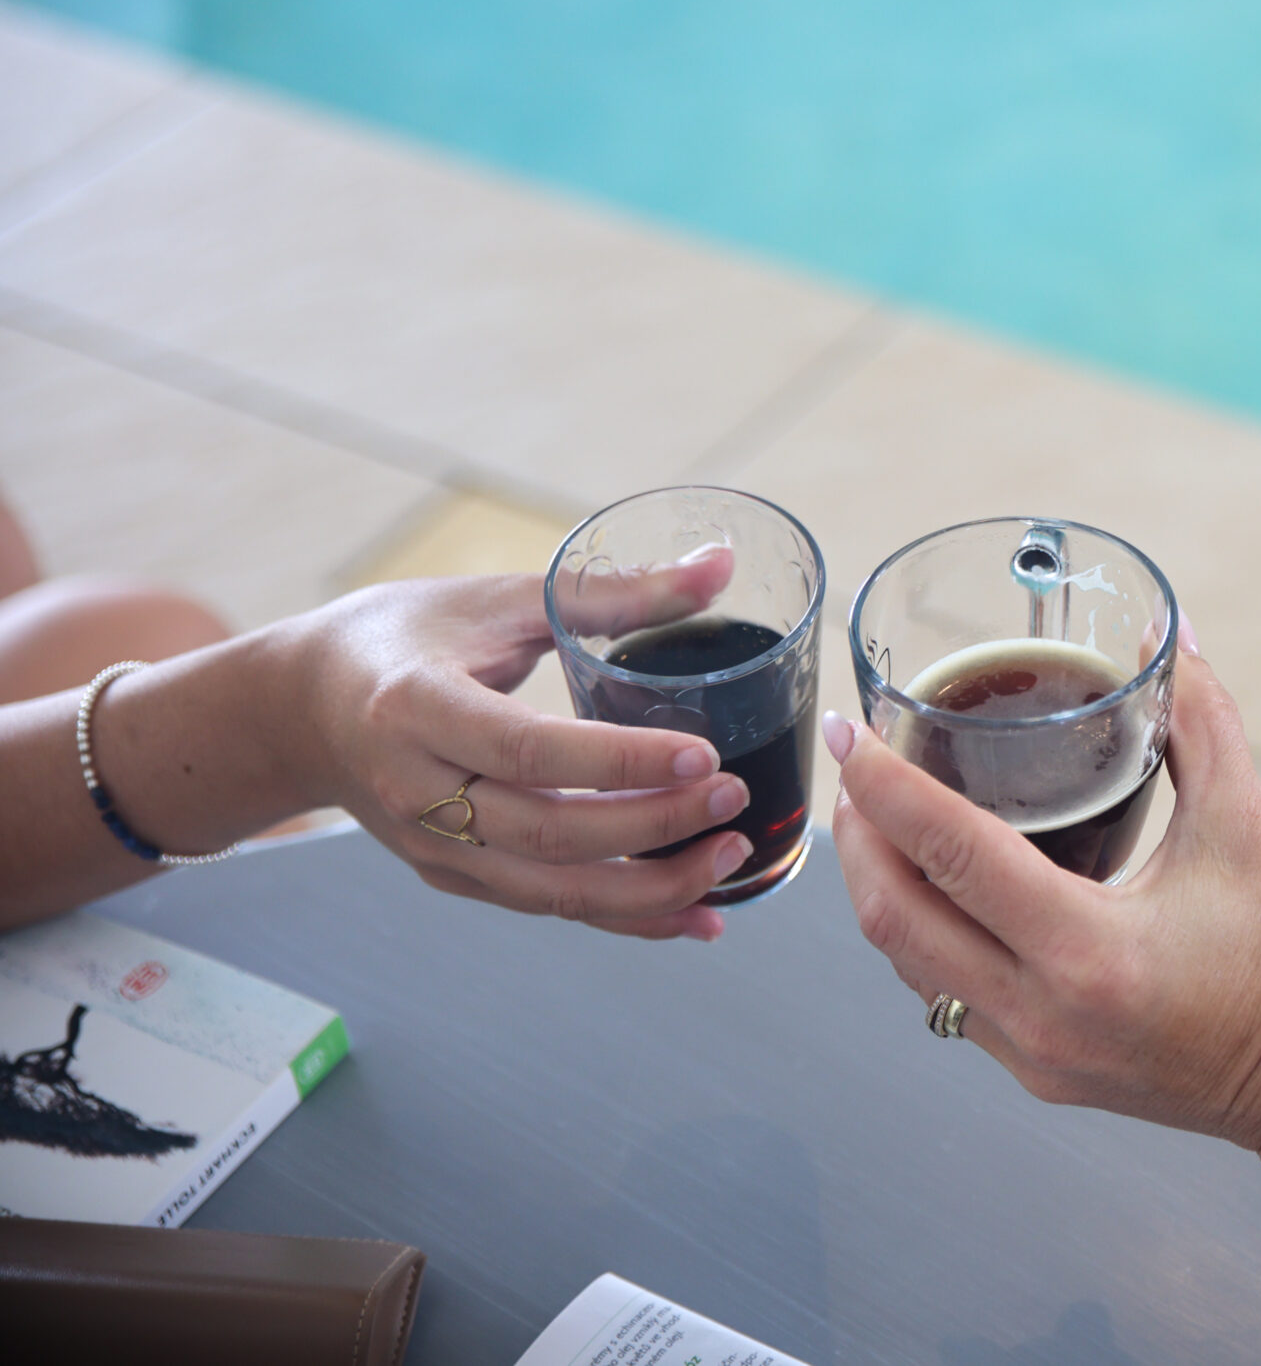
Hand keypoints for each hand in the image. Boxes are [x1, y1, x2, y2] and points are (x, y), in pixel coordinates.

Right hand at [282, 560, 753, 940]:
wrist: (302, 708)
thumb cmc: (403, 636)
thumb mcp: (496, 598)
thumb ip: (610, 591)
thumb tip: (721, 565)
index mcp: (418, 709)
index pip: (529, 750)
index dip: (619, 762)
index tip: (704, 756)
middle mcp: (418, 791)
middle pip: (549, 833)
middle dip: (654, 828)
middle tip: (736, 799)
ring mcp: (433, 846)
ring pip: (553, 891)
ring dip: (652, 891)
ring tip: (733, 858)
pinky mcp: (453, 877)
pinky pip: (547, 906)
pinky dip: (625, 918)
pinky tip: (694, 913)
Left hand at [828, 639, 1260, 1151]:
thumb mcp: (1247, 826)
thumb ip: (1199, 719)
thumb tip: (1164, 632)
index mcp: (1088, 950)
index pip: (950, 853)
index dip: (885, 784)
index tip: (851, 729)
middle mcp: (1041, 1012)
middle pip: (893, 918)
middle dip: (858, 836)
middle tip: (858, 766)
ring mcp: (1031, 1054)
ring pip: (909, 965)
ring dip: (882, 889)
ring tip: (883, 819)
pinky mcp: (1036, 1074)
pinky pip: (947, 998)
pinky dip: (926, 935)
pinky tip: (939, 887)